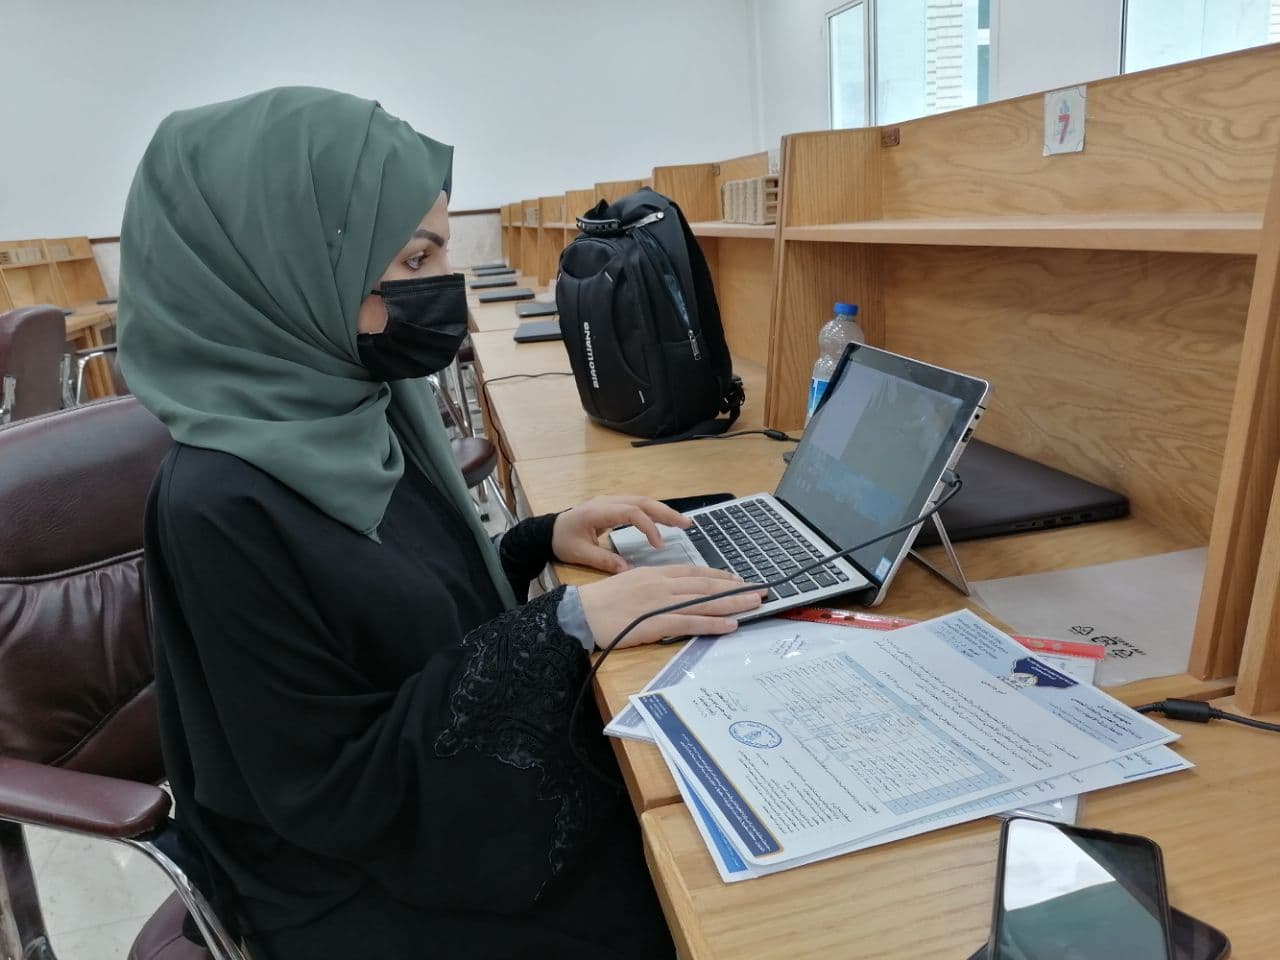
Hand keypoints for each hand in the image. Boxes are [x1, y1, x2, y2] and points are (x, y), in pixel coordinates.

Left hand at [552, 495, 690, 573]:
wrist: (547, 531)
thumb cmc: (562, 541)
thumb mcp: (580, 554)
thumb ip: (604, 561)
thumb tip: (628, 572)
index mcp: (598, 512)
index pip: (631, 513)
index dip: (648, 527)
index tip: (659, 545)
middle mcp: (607, 502)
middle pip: (642, 502)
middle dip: (665, 512)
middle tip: (686, 524)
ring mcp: (610, 502)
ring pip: (642, 501)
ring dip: (662, 511)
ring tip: (682, 522)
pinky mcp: (612, 507)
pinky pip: (636, 506)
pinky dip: (652, 513)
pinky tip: (665, 522)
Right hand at [577, 565, 766, 648]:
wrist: (580, 612)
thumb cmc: (600, 601)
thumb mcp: (630, 583)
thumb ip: (653, 586)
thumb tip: (673, 592)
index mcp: (655, 573)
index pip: (694, 573)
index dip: (719, 577)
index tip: (738, 580)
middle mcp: (662, 584)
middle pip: (705, 585)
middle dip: (735, 588)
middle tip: (759, 590)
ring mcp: (660, 603)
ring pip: (703, 602)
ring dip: (732, 603)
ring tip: (754, 605)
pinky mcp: (656, 622)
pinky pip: (690, 623)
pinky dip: (712, 623)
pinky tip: (730, 624)